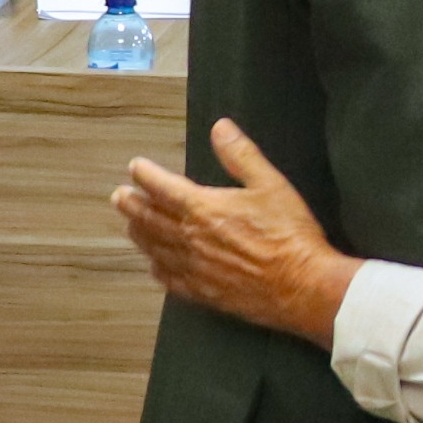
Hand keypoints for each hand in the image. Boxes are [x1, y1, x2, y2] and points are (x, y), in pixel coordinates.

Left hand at [117, 118, 362, 344]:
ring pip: (156, 249)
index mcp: (204, 209)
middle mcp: (191, 240)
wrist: (302, 286)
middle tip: (119, 197)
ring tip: (131, 227)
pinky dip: (158, 271)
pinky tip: (154, 268)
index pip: (163, 187)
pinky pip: (171, 281)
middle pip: (150, 220)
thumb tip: (220, 128)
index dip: (145, 175)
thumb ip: (241, 155)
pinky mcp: (205, 294)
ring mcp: (196, 269)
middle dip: (132, 206)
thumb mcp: (271, 184)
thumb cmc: (290, 235)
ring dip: (140, 235)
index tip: (135, 167)